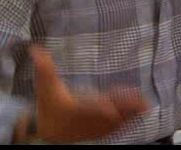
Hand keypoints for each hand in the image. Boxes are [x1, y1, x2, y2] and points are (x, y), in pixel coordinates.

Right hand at [27, 46, 149, 142]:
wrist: (48, 131)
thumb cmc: (49, 105)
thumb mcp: (45, 86)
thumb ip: (44, 67)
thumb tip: (34, 48)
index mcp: (73, 110)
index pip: (87, 110)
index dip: (99, 109)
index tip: (110, 108)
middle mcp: (86, 121)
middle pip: (107, 117)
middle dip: (124, 110)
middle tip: (142, 103)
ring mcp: (94, 127)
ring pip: (115, 122)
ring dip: (130, 114)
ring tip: (145, 105)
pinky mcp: (99, 130)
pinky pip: (116, 126)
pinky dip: (128, 120)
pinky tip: (140, 112)